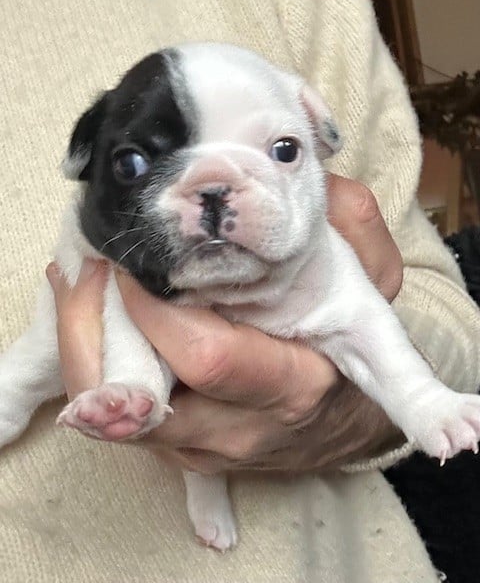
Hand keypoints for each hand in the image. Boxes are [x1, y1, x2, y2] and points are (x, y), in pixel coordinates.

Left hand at [47, 174, 403, 472]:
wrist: (340, 418)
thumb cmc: (350, 345)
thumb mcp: (372, 281)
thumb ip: (348, 224)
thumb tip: (292, 169)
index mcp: (292, 384)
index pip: (207, 359)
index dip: (156, 309)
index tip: (134, 260)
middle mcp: (237, 428)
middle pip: (135, 396)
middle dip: (93, 321)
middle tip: (89, 259)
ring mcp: (198, 447)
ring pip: (108, 410)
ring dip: (81, 336)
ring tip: (80, 276)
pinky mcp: (172, 451)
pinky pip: (113, 409)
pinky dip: (91, 353)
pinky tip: (93, 305)